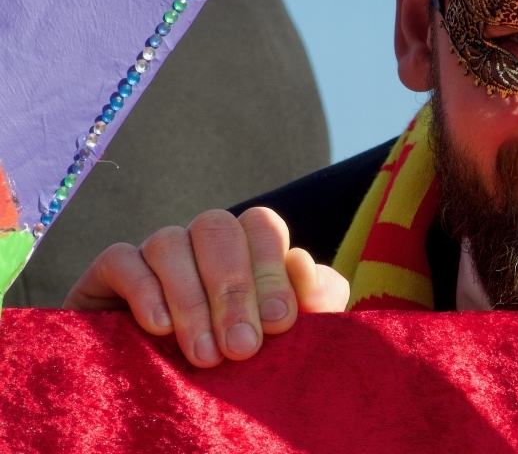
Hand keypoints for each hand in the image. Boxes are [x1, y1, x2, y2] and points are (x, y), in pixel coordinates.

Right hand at [64, 207, 349, 367]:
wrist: (163, 386)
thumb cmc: (237, 353)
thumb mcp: (286, 333)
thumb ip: (313, 300)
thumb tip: (302, 263)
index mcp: (246, 244)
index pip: (261, 225)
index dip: (272, 270)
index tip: (280, 323)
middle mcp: (200, 239)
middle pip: (217, 229)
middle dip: (234, 291)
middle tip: (242, 349)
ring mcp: (154, 250)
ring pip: (170, 242)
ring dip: (191, 301)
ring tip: (205, 355)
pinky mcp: (109, 271)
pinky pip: (122, 259)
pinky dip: (143, 291)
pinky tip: (159, 328)